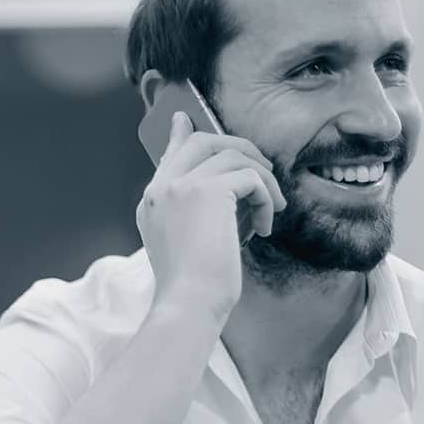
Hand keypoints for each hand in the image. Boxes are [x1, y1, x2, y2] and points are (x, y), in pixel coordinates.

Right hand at [136, 110, 284, 319]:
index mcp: (152, 202)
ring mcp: (181, 185)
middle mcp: (162, 188)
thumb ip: (196, 215)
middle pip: (202, 141)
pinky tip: (265, 226)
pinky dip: (265, 197)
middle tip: (263, 169)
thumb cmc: (194, 289)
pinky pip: (250, 176)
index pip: (169, 155)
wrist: (188, 305)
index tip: (184, 118)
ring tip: (271, 207)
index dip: (180, 134)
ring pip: (232, 155)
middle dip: (239, 148)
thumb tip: (229, 192)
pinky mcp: (207, 190)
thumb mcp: (186, 246)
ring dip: (261, 179)